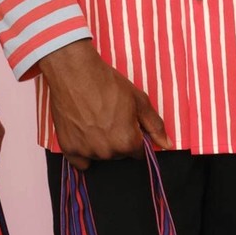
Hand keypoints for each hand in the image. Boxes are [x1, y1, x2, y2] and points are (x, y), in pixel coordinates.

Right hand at [38, 41, 169, 169]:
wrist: (75, 72)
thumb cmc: (108, 84)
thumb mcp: (139, 101)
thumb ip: (155, 126)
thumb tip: (167, 144)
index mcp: (127, 142)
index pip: (138, 152)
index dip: (135, 138)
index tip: (128, 125)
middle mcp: (107, 151)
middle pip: (119, 154)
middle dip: (118, 141)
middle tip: (110, 118)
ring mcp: (86, 151)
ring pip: (101, 156)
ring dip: (101, 145)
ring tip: (95, 121)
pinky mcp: (68, 148)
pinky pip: (80, 162)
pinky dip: (83, 151)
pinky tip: (83, 133)